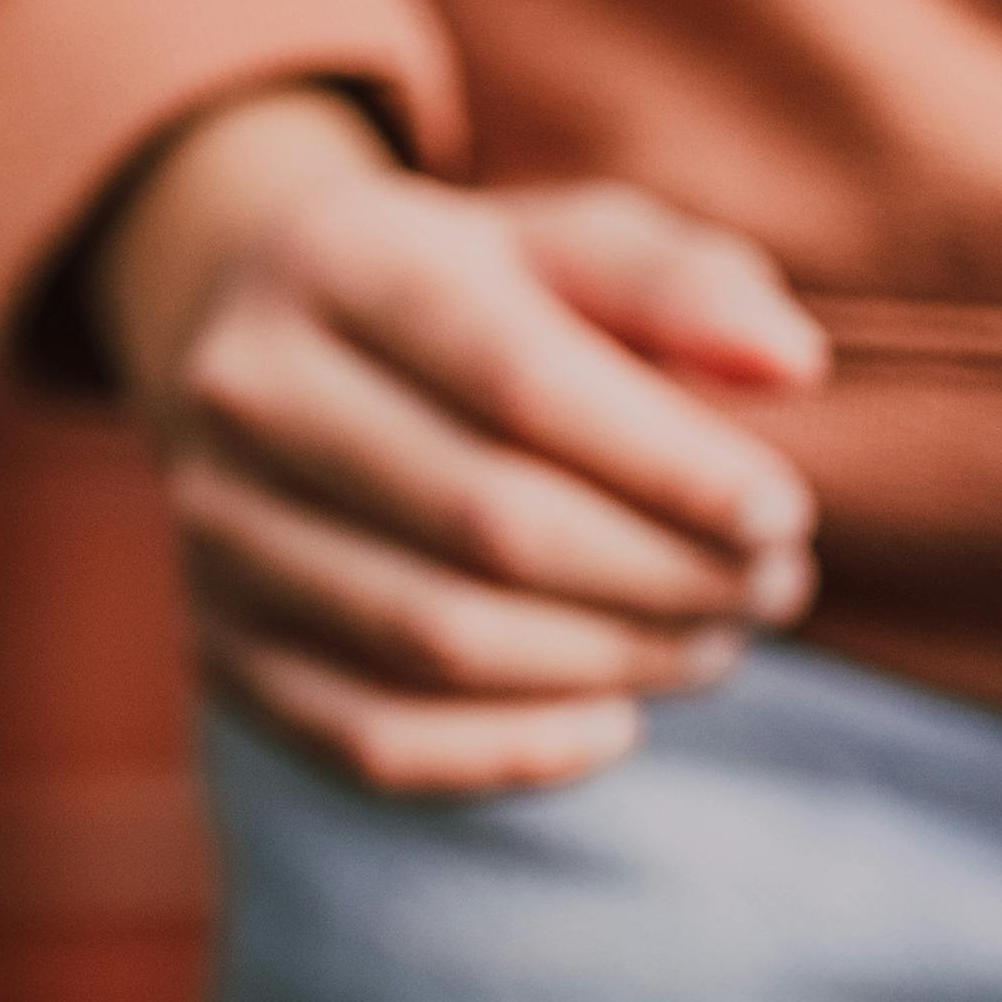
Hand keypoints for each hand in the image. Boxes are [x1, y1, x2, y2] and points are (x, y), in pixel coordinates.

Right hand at [94, 85, 829, 798]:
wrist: (272, 349)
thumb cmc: (471, 296)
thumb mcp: (570, 247)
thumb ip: (684, 284)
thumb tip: (788, 362)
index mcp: (334, 259)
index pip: (520, 382)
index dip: (674, 467)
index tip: (782, 514)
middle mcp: (243, 388)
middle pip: (488, 523)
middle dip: (665, 576)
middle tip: (770, 590)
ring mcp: (213, 525)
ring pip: (437, 642)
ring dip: (612, 664)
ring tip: (712, 643)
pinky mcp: (217, 642)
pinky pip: (373, 740)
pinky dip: (514, 754)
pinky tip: (614, 720)